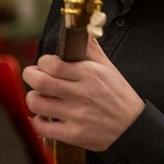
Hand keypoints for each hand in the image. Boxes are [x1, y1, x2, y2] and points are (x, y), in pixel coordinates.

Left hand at [22, 36, 143, 151]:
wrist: (133, 127)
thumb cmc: (119, 96)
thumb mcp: (108, 68)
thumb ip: (90, 48)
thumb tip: (81, 28)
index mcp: (89, 74)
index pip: (51, 63)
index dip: (43, 62)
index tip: (45, 64)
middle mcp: (81, 94)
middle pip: (38, 82)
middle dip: (30, 76)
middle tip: (34, 76)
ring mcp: (76, 115)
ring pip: (36, 103)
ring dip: (34, 98)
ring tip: (41, 97)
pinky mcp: (73, 134)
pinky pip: (42, 127)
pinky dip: (37, 121)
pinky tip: (44, 116)